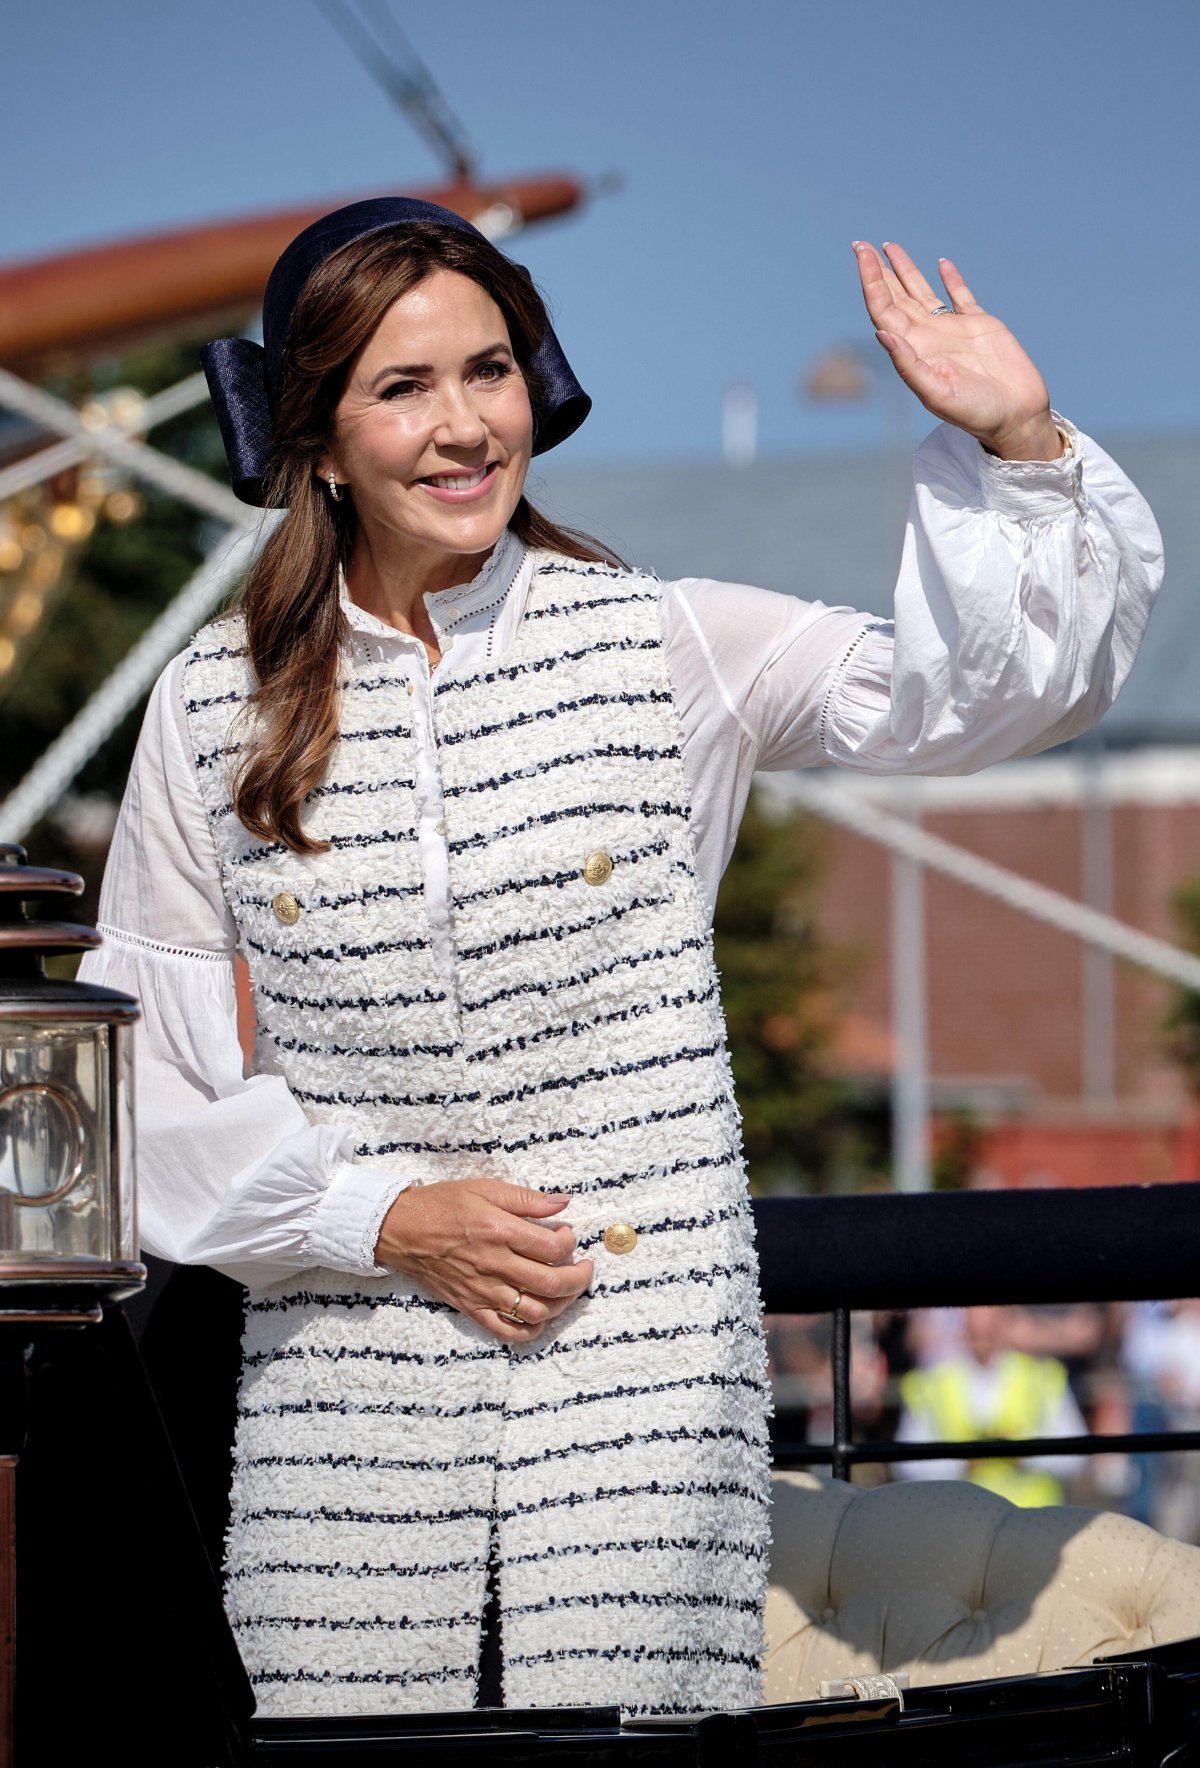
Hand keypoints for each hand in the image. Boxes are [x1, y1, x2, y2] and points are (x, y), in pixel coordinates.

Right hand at [374, 1177, 593, 1342]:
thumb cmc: (443, 1205)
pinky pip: (507, 1331)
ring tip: (566, 1290)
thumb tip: (563, 1202)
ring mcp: (483, 1291)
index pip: (554, 1249)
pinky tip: (540, 1316)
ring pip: (536, 1311)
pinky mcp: (471, 1308)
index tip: (566, 1235)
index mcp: (500, 1231)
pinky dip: (531, 1330)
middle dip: (579, 1278)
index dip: (570, 1243)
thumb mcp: (485, 1189)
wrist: (402, 1230)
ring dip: (562, 1304)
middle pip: (553, 1284)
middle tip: (584, 1268)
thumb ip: (527, 1199)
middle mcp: (494, 1265)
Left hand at [854, 241, 1062, 460]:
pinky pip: (961, 297)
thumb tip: (882, 333)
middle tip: (861, 245)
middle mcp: (928, 338)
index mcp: (914, 352)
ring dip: (906, 270)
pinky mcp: (980, 326)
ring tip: (889, 247)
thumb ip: (909, 366)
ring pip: (922, 292)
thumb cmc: (975, 413)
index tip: (863, 255)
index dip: (872, 283)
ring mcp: (953, 330)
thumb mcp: (937, 395)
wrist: (1015, 417)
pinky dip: (951, 280)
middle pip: (896, 298)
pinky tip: (941, 264)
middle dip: (878, 272)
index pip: (884, 311)